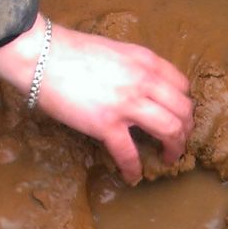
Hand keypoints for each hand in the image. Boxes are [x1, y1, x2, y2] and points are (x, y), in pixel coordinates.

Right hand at [0, 16, 193, 183]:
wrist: (41, 55)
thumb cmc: (72, 51)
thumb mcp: (117, 51)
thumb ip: (135, 68)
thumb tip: (143, 87)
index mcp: (147, 62)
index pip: (182, 86)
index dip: (184, 105)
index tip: (179, 116)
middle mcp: (144, 81)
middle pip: (183, 110)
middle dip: (186, 130)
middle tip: (179, 141)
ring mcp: (127, 103)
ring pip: (170, 130)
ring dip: (175, 148)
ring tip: (169, 158)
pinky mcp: (106, 124)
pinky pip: (129, 153)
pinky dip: (134, 169)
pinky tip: (134, 177)